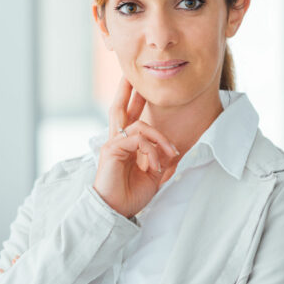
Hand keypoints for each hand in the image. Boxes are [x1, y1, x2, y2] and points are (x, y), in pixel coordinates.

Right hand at [93, 77, 179, 217]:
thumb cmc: (130, 196)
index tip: (141, 85)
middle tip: (130, 72)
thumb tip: (172, 149)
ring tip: (170, 154)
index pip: (129, 116)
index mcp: (125, 145)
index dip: (134, 99)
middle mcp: (117, 140)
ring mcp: (113, 144)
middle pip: (119, 107)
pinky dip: (152, 151)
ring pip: (140, 125)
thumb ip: (159, 159)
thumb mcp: (152, 175)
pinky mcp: (112, 150)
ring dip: (160, 139)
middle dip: (126, 89)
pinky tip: (155, 166)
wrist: (116, 211)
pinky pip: (138, 140)